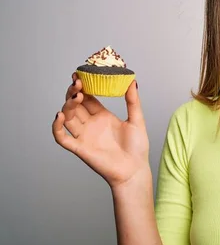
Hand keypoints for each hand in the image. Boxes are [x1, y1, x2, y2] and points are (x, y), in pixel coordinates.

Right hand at [52, 73, 149, 189]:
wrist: (134, 170)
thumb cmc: (137, 148)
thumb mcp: (137, 120)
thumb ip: (133, 101)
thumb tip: (132, 81)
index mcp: (103, 116)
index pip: (89, 97)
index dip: (84, 86)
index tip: (82, 74)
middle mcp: (91, 124)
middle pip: (76, 105)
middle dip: (74, 93)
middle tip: (78, 83)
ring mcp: (84, 135)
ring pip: (68, 117)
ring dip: (68, 105)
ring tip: (76, 96)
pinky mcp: (80, 148)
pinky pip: (63, 137)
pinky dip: (57, 127)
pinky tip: (60, 116)